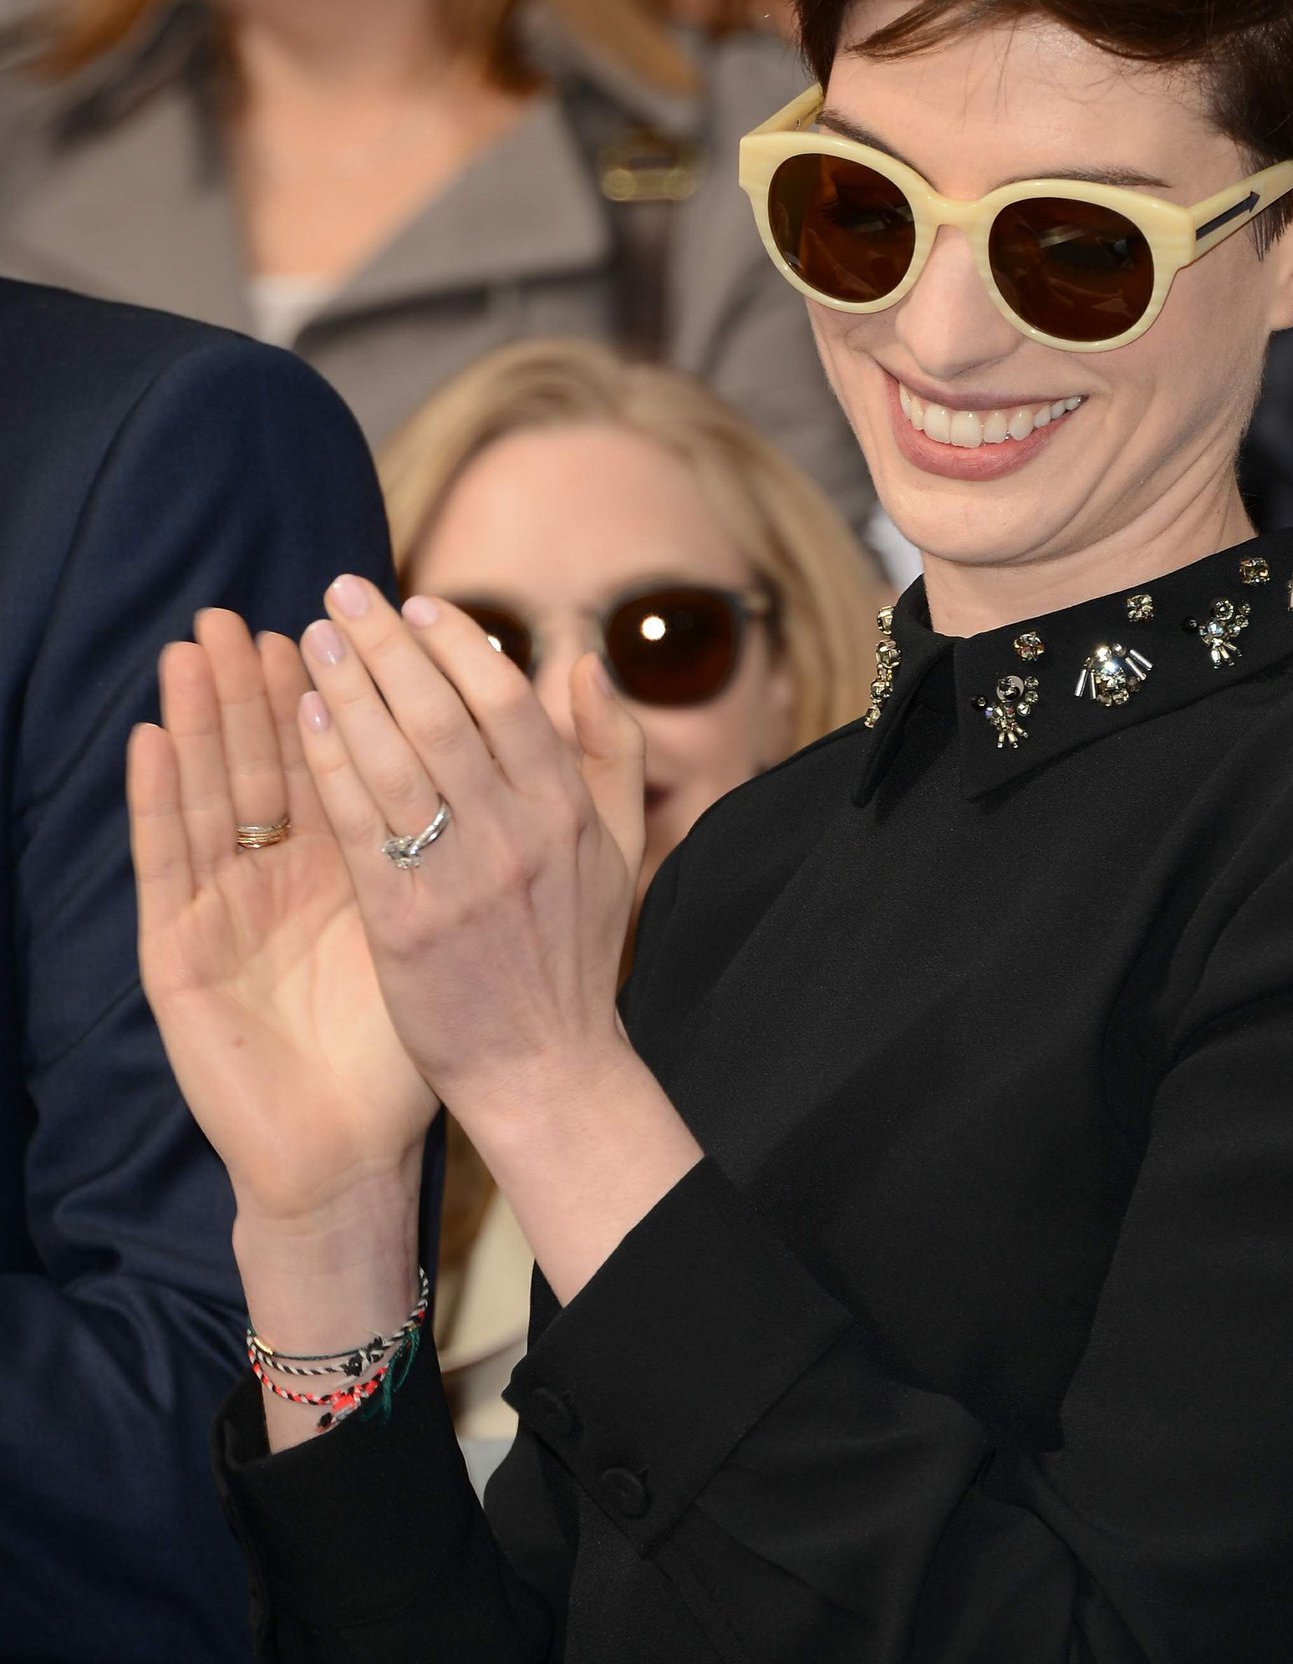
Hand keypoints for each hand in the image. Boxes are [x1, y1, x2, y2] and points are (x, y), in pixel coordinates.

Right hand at [129, 610, 434, 1226]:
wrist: (344, 1151)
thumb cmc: (411, 1044)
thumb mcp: (455, 929)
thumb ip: (486, 842)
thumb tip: (534, 752)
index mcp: (346, 865)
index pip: (342, 759)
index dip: (344, 691)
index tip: (349, 619)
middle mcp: (278, 877)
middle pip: (265, 762)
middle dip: (257, 685)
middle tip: (243, 608)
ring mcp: (222, 910)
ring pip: (209, 794)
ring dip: (198, 718)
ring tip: (191, 645)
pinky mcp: (180, 953)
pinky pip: (165, 864)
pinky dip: (154, 800)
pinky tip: (147, 740)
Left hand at [294, 577, 645, 1133]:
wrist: (545, 1070)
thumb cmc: (574, 954)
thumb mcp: (618, 850)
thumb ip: (612, 751)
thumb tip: (583, 662)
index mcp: (568, 811)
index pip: (508, 700)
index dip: (458, 643)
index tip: (415, 604)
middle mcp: (516, 836)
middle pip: (442, 714)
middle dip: (387, 644)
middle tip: (341, 593)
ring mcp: (459, 879)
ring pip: (395, 758)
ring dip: (348, 688)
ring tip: (314, 638)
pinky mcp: (405, 924)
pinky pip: (359, 824)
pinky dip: (330, 762)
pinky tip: (303, 719)